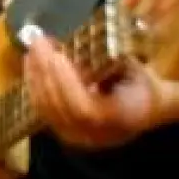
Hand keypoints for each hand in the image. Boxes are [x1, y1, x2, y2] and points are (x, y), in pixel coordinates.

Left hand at [24, 35, 160, 149]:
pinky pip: (43, 111)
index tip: (57, 56)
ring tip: (32, 50)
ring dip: (35, 76)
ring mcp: (80, 137)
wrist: (148, 107)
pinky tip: (30, 64)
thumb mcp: (133, 67)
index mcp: (122, 118)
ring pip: (48, 110)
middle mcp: (98, 135)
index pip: (85, 109)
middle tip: (38, 43)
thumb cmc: (141, 82)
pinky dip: (34, 85)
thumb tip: (83, 40)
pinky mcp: (66, 131)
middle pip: (61, 109)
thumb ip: (109, 60)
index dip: (67, 84)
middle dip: (45, 73)